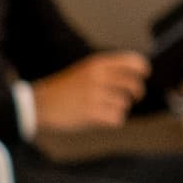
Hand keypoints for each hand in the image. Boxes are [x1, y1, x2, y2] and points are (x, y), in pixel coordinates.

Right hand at [30, 51, 149, 134]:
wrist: (38, 104)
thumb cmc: (64, 89)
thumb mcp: (84, 70)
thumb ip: (107, 70)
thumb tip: (136, 75)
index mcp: (97, 64)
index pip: (132, 61)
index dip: (143, 69)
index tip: (144, 75)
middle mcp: (98, 77)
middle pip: (135, 84)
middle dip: (137, 93)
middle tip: (134, 97)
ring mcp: (95, 95)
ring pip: (125, 104)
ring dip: (118, 108)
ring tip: (103, 108)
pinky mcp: (91, 113)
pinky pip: (117, 118)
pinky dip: (112, 121)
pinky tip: (100, 118)